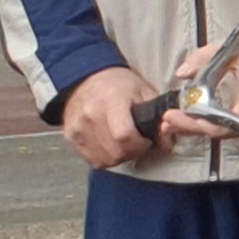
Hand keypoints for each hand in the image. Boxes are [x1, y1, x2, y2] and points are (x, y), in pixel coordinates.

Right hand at [57, 66, 173, 170]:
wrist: (86, 78)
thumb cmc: (118, 85)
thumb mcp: (144, 91)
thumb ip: (158, 117)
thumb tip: (168, 142)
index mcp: (111, 100)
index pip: (124, 136)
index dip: (139, 145)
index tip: (145, 140)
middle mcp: (90, 115)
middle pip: (115, 152)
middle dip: (132, 153)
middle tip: (136, 143)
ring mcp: (78, 127)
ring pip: (104, 160)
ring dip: (118, 157)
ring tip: (123, 143)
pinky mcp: (71, 136)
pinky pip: (92, 160)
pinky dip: (104, 157)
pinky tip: (110, 146)